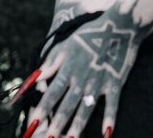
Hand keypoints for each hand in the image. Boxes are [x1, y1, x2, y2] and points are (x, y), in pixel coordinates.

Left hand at [20, 0, 152, 137]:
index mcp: (68, 68)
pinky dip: (110, 118)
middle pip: (67, 104)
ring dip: (78, 125)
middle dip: (57, 122)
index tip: (33, 122)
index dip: (42, 108)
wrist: (119, 26)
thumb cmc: (89, 34)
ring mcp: (100, 82)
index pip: (51, 92)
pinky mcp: (116, 83)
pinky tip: (106, 133)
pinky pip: (112, 104)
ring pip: (87, 107)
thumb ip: (50, 63)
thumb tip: (34, 78)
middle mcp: (82, 77)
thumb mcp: (66, 44)